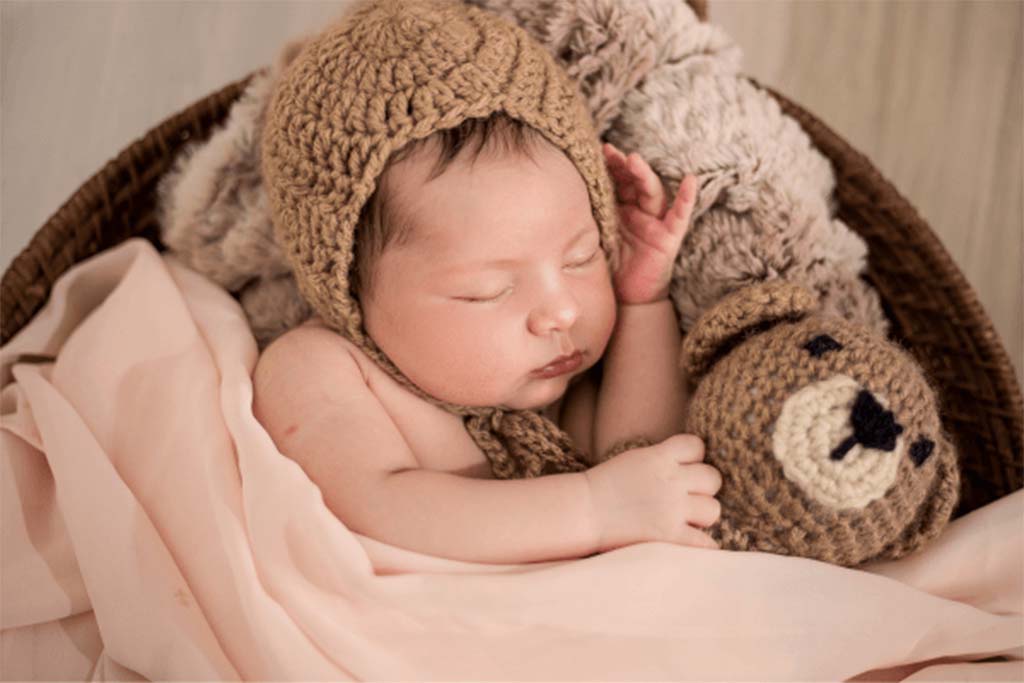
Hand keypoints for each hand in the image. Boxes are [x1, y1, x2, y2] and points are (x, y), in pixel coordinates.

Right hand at [584, 434, 721, 551]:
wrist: (583, 512)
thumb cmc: (604, 486)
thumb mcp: (635, 459)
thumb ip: (662, 459)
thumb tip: (689, 465)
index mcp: (659, 457)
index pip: (696, 446)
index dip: (694, 458)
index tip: (683, 469)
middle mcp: (670, 480)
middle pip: (712, 478)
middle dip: (703, 488)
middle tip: (686, 497)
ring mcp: (671, 509)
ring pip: (713, 509)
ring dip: (702, 515)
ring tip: (686, 519)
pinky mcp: (669, 536)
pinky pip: (706, 542)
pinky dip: (700, 544)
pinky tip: (688, 541)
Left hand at [603, 142, 697, 304]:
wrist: (628, 298)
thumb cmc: (612, 267)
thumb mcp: (595, 240)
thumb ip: (587, 220)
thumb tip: (557, 199)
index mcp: (620, 210)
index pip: (616, 182)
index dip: (609, 167)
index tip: (595, 151)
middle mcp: (639, 212)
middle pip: (633, 183)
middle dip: (623, 166)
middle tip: (611, 152)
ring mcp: (655, 223)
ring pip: (652, 193)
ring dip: (644, 175)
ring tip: (634, 160)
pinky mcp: (668, 238)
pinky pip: (679, 216)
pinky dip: (686, 198)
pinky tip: (690, 180)